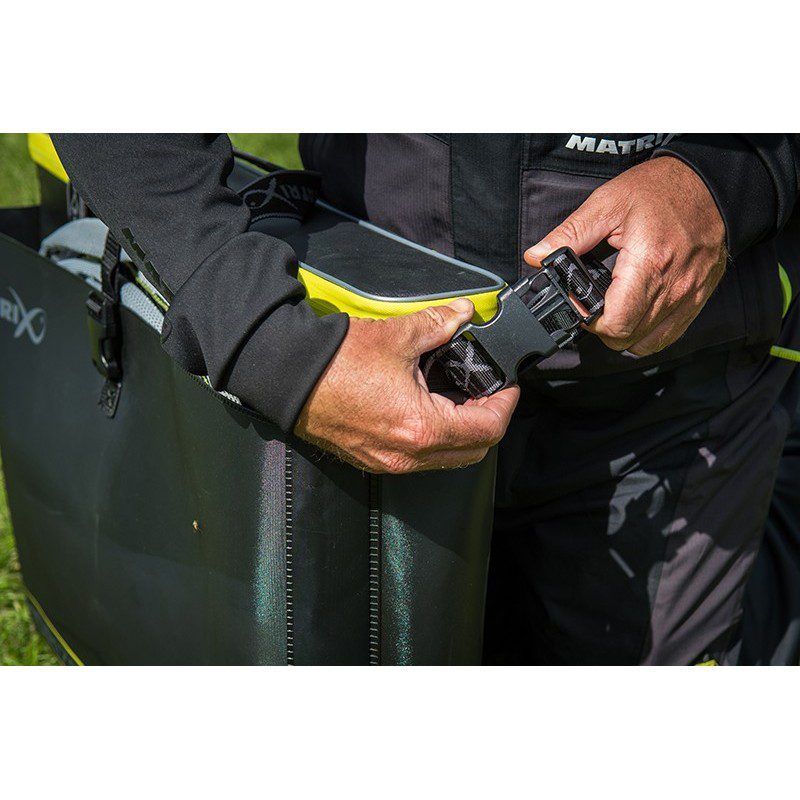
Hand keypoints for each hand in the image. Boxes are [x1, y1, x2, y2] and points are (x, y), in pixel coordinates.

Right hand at [294, 299, 519, 473]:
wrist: (285, 377)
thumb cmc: (334, 362)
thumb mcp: (397, 335)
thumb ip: (439, 324)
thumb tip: (463, 313)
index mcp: (422, 429)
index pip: (488, 430)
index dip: (507, 405)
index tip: (509, 386)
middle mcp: (407, 456)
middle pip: (472, 453)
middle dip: (488, 422)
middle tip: (487, 392)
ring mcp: (387, 463)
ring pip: (445, 459)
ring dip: (461, 433)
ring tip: (458, 397)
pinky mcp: (371, 459)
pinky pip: (418, 458)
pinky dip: (434, 438)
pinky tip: (426, 408)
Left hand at [525, 156, 727, 355]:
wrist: (711, 184)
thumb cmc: (661, 190)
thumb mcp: (607, 203)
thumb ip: (569, 235)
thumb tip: (537, 256)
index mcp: (649, 263)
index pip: (615, 323)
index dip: (589, 320)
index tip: (581, 302)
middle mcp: (673, 287)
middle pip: (627, 338)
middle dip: (602, 328)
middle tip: (594, 303)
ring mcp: (689, 297)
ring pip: (646, 343)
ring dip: (624, 333)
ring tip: (615, 306)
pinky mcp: (698, 299)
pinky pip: (667, 336)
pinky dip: (647, 332)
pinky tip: (636, 310)